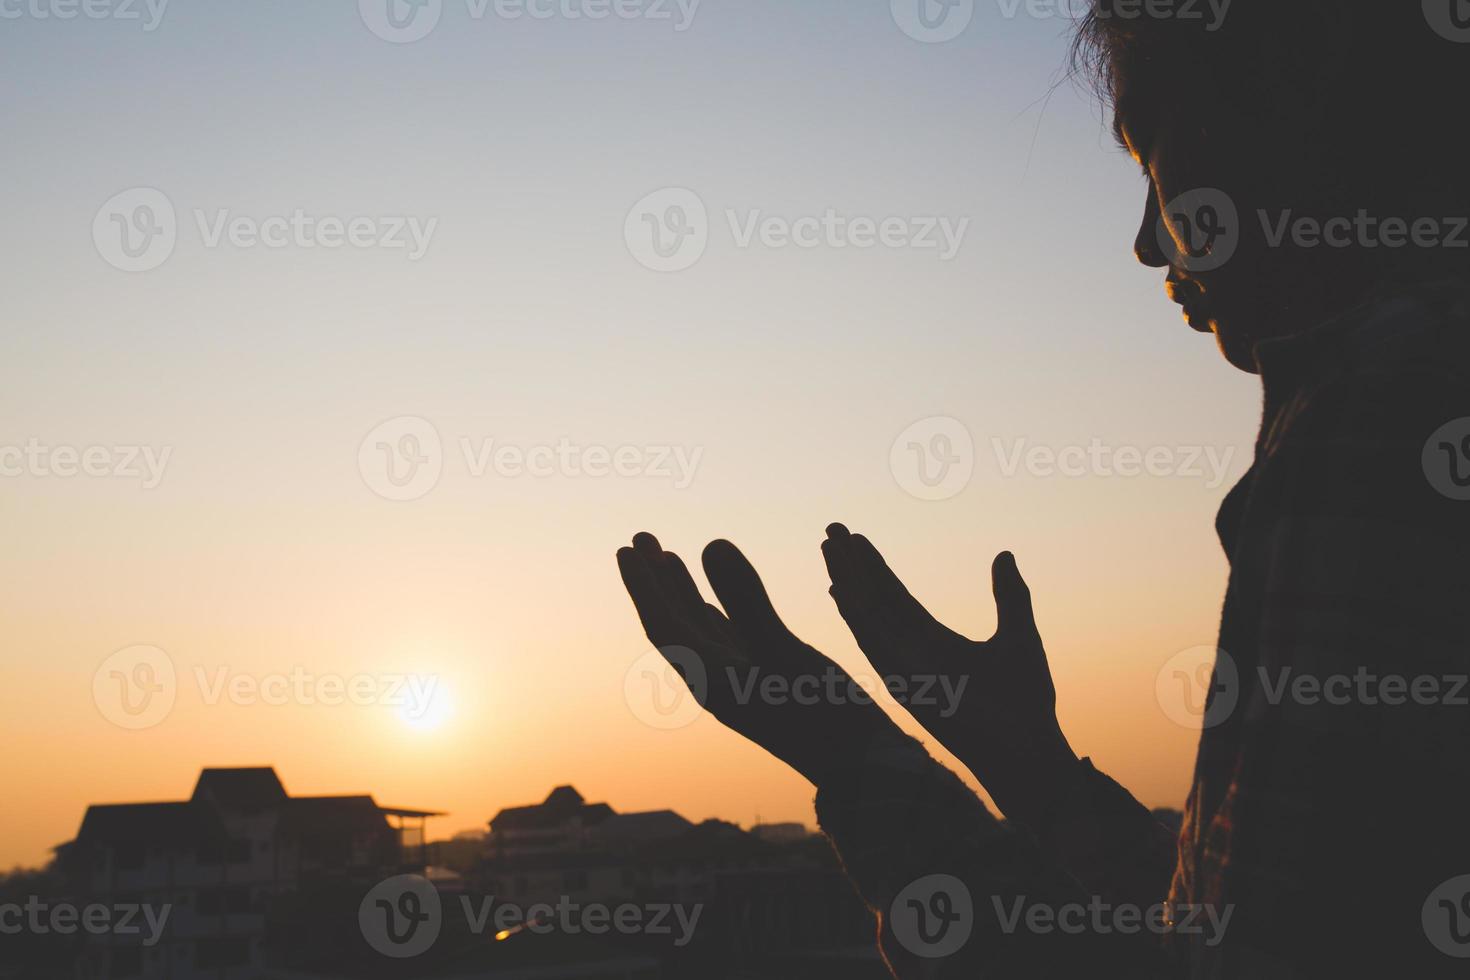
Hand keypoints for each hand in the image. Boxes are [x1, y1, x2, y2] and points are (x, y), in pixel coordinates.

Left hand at [618, 532, 896, 786]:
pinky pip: (727, 642)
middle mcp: (718, 682)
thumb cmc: (826, 718)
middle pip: (674, 624)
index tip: (625, 548)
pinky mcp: (765, 683)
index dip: (642, 586)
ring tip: (665, 556)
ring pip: (700, 630)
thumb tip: (711, 542)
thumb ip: (748, 599)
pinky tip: (710, 601)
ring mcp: (742, 683)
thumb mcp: (785, 652)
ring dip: (682, 592)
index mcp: (713, 681)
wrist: (866, 767)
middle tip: (638, 537)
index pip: (663, 626)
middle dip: (654, 581)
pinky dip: (714, 614)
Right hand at [820, 524, 1080, 825]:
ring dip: (847, 581)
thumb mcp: (1018, 634)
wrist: (1028, 747)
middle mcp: (912, 653)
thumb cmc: (1026, 702)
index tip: (856, 538)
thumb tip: (1004, 554)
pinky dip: (856, 616)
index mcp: (935, 642)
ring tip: (829, 547)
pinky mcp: (906, 685)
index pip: (895, 598)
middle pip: (874, 600)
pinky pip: (875, 645)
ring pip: (868, 617)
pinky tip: (840, 589)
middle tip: (831, 529)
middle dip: (852, 565)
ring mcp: (906, 669)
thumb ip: (1009, 595)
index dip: (875, 567)